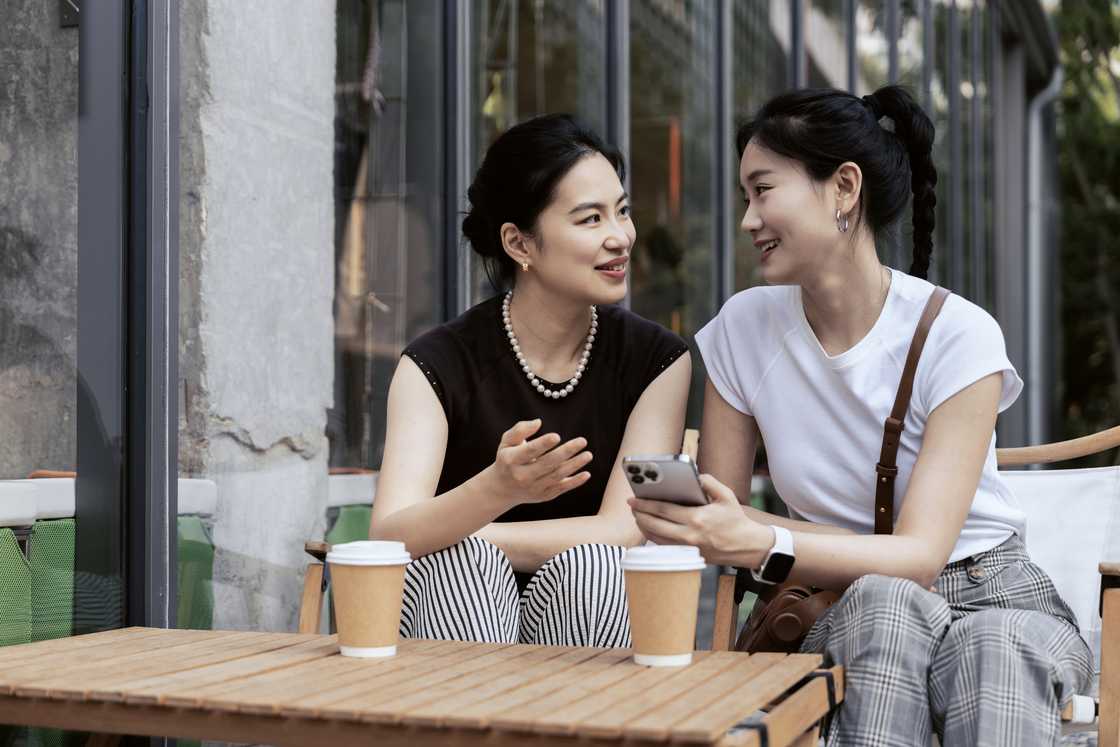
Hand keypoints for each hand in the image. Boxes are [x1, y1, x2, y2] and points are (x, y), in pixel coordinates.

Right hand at [488, 419, 592, 505]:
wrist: (503, 488)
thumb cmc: (508, 458)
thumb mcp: (507, 442)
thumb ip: (520, 429)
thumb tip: (538, 422)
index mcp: (511, 460)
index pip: (529, 451)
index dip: (543, 444)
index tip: (557, 436)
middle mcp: (521, 476)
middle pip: (547, 464)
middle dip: (566, 452)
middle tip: (582, 441)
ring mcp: (533, 488)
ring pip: (556, 476)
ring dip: (574, 466)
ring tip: (588, 455)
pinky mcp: (543, 496)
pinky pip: (561, 488)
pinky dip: (574, 482)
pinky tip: (586, 473)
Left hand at [627, 473, 772, 566]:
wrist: (747, 546)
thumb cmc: (736, 520)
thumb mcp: (726, 496)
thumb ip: (709, 482)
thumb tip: (694, 475)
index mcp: (697, 519)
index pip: (663, 510)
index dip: (645, 504)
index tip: (634, 499)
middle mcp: (690, 535)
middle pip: (655, 525)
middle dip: (640, 515)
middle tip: (631, 507)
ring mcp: (688, 548)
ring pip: (657, 538)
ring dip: (644, 527)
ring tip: (638, 516)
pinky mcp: (690, 556)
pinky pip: (665, 546)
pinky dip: (654, 537)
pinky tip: (651, 528)